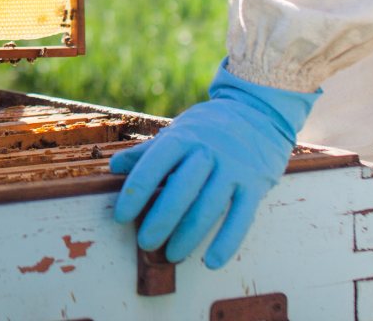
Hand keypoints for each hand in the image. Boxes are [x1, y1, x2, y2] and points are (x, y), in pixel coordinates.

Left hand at [110, 62, 318, 268]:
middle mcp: (209, 150)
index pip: (154, 164)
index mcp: (184, 136)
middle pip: (181, 189)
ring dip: (188, 235)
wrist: (258, 111)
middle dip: (160, 220)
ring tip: (172, 255)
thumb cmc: (209, 127)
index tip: (120, 216)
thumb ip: (148, 151)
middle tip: (145, 243)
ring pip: (208, 206)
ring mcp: (234, 167)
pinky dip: (226, 242)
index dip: (135, 192)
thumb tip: (114, 166)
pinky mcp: (255, 184)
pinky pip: (241, 218)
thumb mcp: (178, 130)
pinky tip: (212, 262)